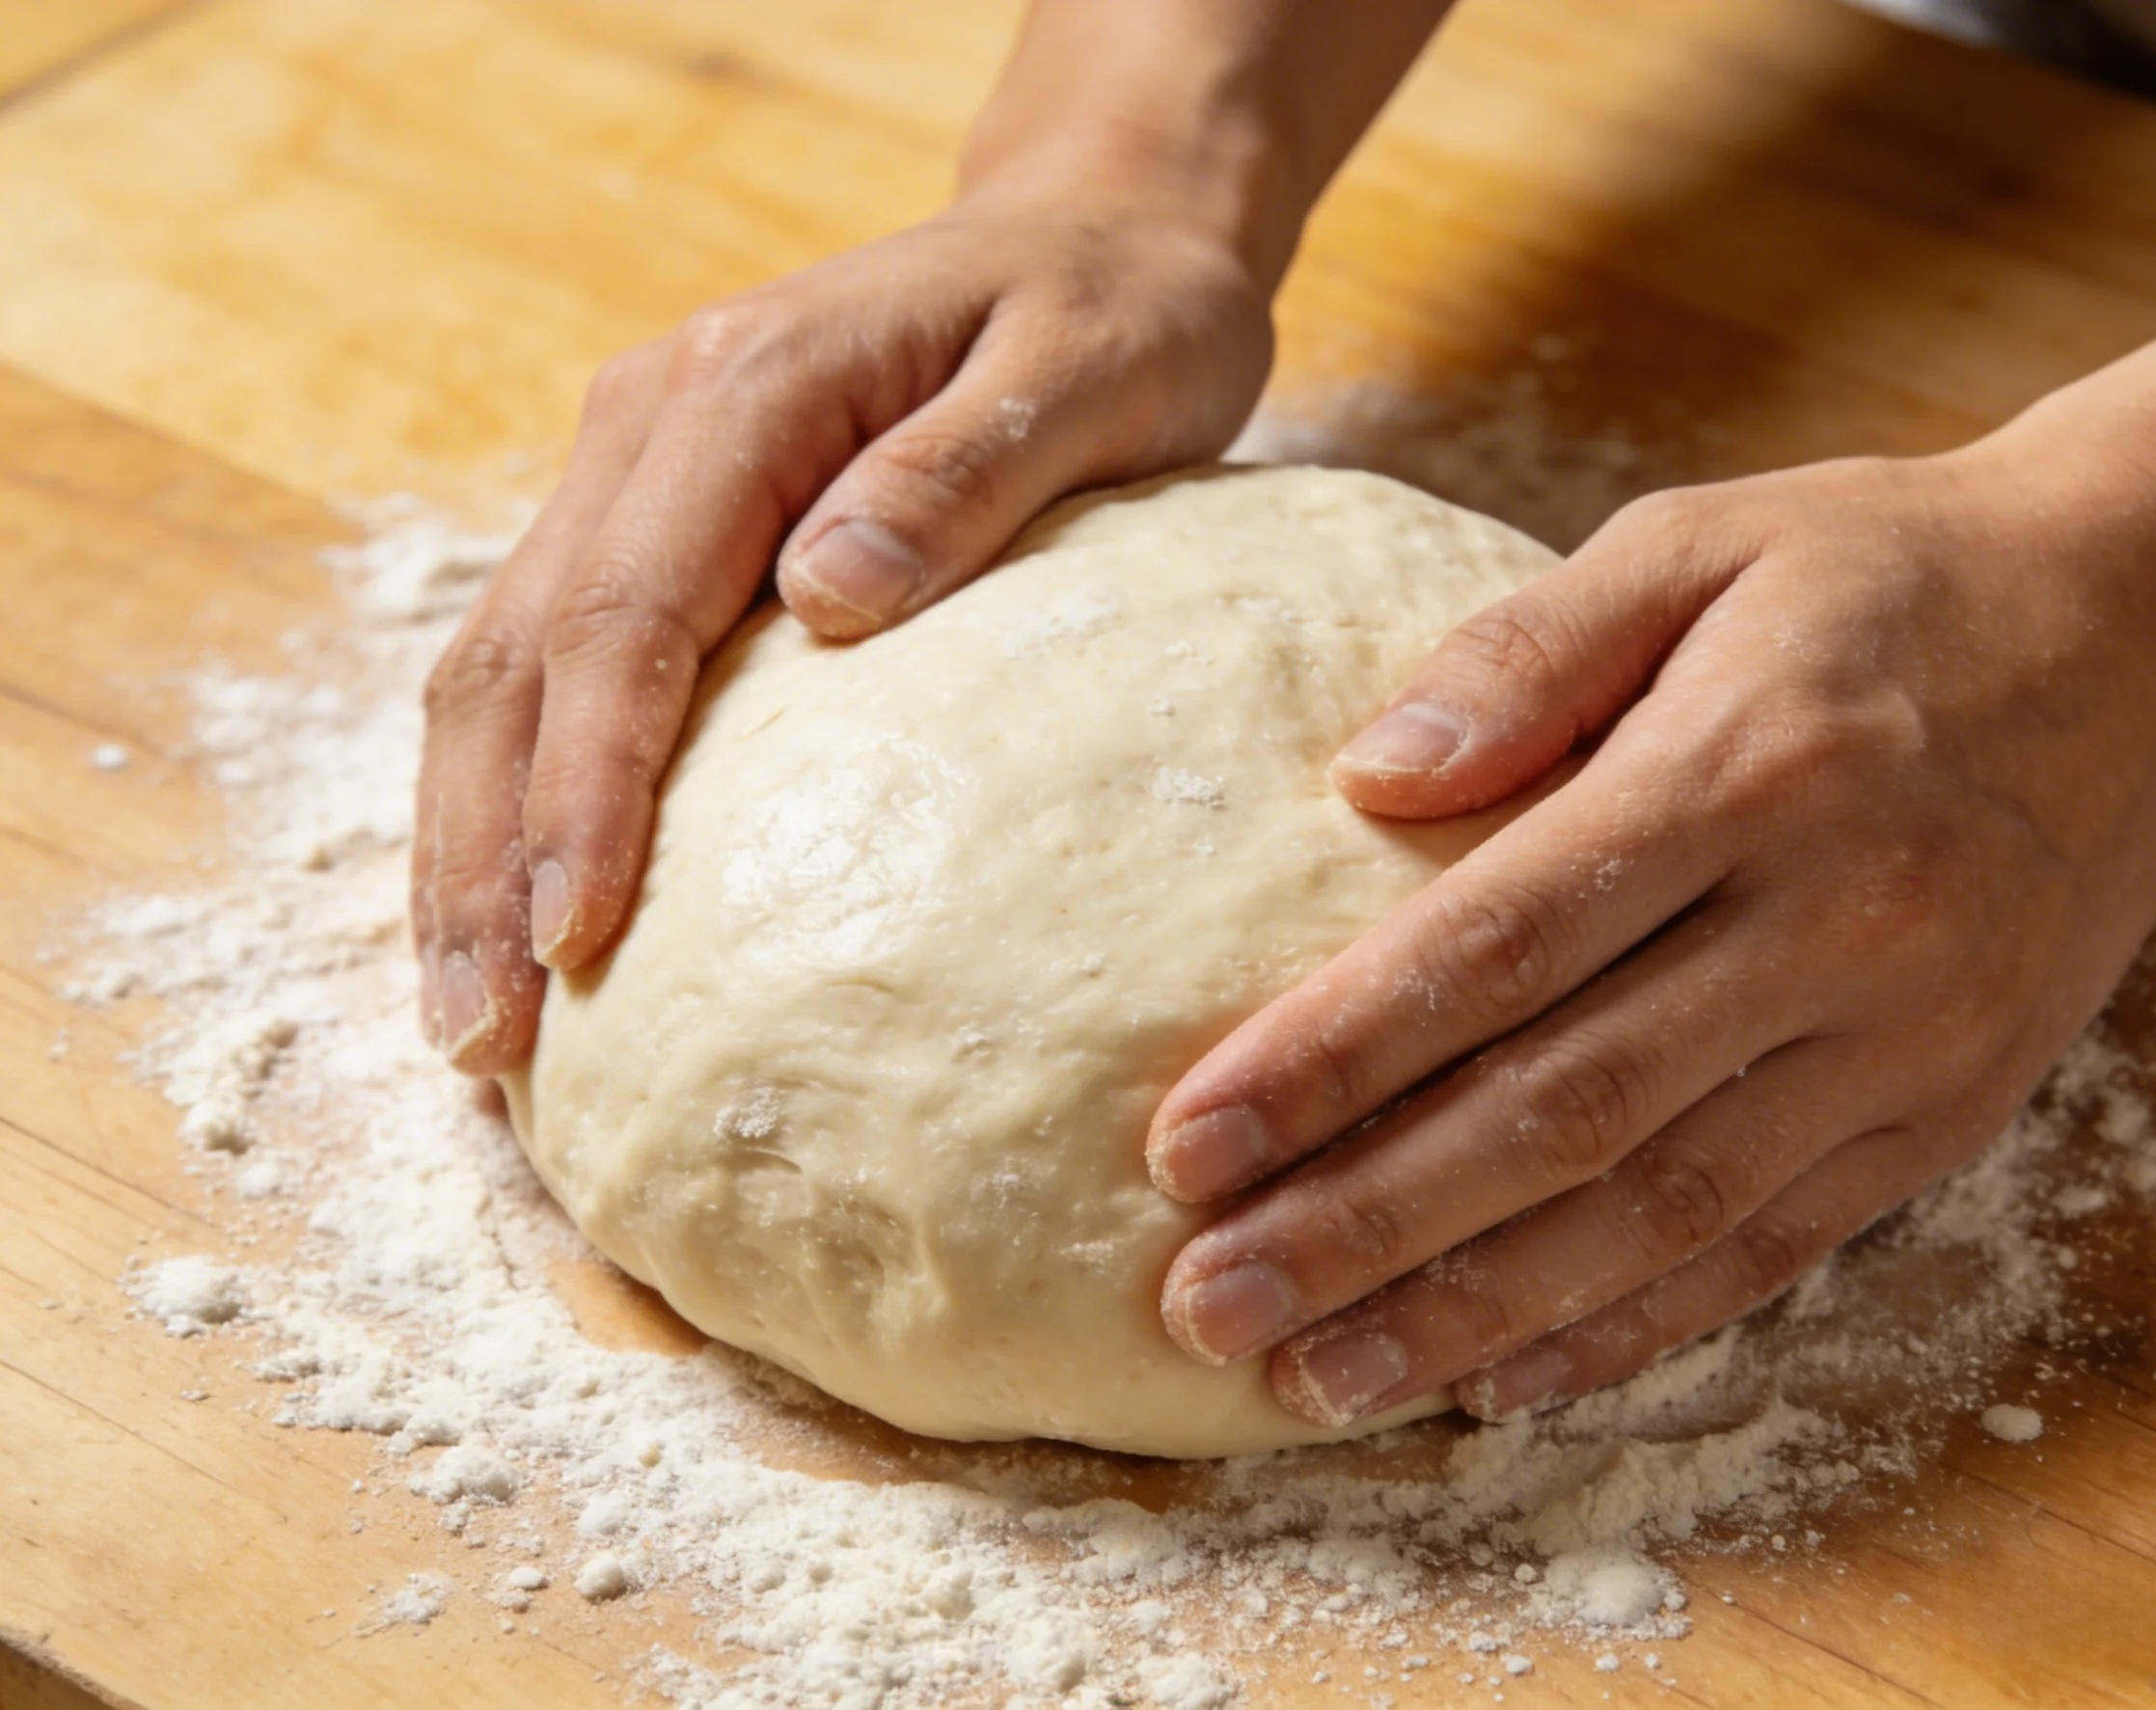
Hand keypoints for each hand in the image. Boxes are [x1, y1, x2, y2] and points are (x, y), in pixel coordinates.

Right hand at [413, 188, 1271, 1068]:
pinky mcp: (658, 518)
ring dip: (467, 847)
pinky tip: (518, 914)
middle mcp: (649, 424)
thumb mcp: (1084, 376)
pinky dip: (517, 798)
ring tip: (471, 1020)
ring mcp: (637, 469)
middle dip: (484, 857)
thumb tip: (826, 603)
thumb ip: (959, 477)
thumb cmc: (1113, 314)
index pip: (628, 615)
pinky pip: (552, 666)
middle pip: (519, 660)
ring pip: (501, 672)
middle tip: (485, 1040)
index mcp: (743, 388)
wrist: (1090, 232)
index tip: (577, 938)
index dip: (589, 786)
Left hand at [1147, 428, 2155, 1428]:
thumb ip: (1525, 650)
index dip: (1333, 1055)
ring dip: (1472, 1313)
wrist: (2150, 628)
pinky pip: (1772, 1251)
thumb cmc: (1883, 575)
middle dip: (1367, 1223)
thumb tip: (1365, 773)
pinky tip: (1502, 1381)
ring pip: (1659, 1215)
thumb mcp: (1700, 540)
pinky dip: (1631, 1329)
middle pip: (1561, 1111)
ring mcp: (1903, 1038)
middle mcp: (1833, 924)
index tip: (1187, 1143)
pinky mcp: (1945, 1110)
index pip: (1497, 943)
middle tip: (1208, 1299)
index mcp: (1748, 769)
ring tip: (1315, 1379)